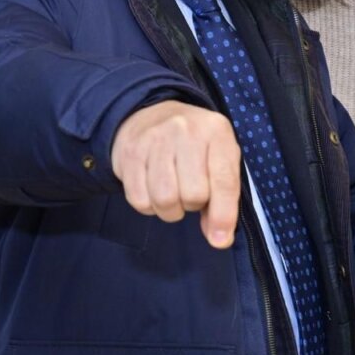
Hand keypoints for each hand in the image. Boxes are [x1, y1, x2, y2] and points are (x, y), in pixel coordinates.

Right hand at [111, 100, 241, 248]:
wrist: (150, 115)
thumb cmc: (193, 144)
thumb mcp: (218, 159)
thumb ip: (223, 199)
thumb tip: (219, 238)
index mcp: (216, 131)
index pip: (224, 181)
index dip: (223, 215)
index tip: (220, 240)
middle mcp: (186, 131)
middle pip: (192, 195)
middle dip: (192, 205)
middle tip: (189, 192)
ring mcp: (155, 139)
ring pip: (164, 200)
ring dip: (170, 209)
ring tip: (173, 193)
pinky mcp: (130, 153)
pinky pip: (139, 200)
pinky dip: (148, 206)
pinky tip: (153, 190)